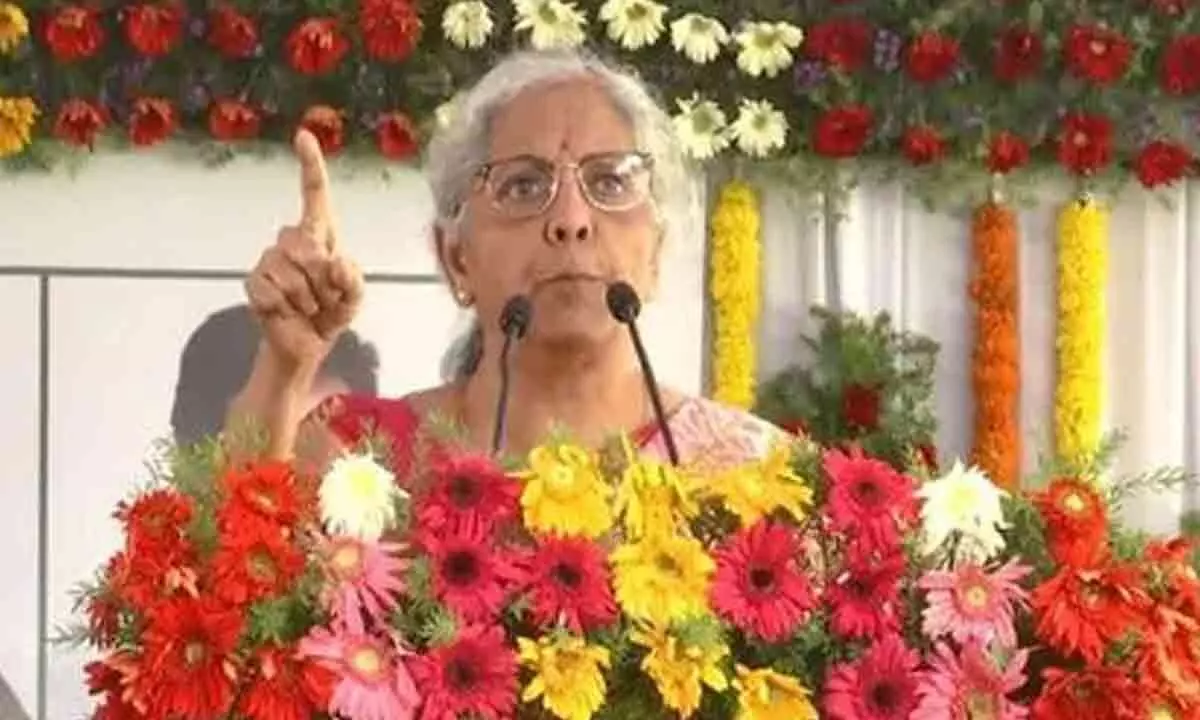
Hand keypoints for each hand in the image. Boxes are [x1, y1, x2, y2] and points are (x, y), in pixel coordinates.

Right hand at [244, 129, 363, 371]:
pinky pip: (270, 290)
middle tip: (325, 300)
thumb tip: (335, 261)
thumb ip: (353, 280)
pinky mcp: (254, 282)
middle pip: (306, 245)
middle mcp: (292, 241)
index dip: (310, 165)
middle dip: (322, 280)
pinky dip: (285, 308)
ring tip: (309, 308)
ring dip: (307, 298)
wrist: (304, 344)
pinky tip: (287, 313)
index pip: (314, 194)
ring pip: (290, 272)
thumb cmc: (331, 313)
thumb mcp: (354, 298)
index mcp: (320, 236)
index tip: (304, 136)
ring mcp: (269, 260)